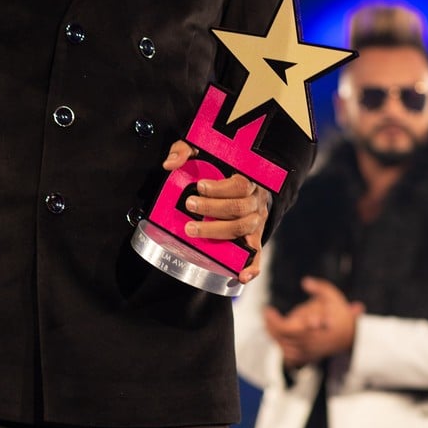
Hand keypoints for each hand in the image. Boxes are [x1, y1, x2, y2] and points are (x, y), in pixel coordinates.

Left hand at [162, 139, 270, 283]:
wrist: (246, 183)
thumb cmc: (220, 167)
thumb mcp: (203, 150)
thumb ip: (185, 151)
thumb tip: (169, 163)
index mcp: (248, 178)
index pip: (240, 184)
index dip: (220, 188)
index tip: (199, 186)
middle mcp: (255, 201)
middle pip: (239, 208)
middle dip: (212, 209)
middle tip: (189, 206)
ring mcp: (256, 220)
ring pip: (243, 229)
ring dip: (217, 231)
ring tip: (192, 230)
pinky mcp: (254, 238)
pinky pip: (257, 254)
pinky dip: (252, 266)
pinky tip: (240, 276)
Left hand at [264, 277, 365, 366]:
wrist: (352, 334)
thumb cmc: (340, 313)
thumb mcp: (332, 296)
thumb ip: (319, 288)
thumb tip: (305, 282)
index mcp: (314, 328)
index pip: (287, 329)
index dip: (274, 321)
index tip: (267, 310)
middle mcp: (310, 343)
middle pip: (282, 338)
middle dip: (271, 326)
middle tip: (266, 313)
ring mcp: (309, 352)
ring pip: (284, 348)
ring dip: (273, 335)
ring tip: (268, 321)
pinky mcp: (309, 358)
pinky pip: (290, 359)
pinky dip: (281, 348)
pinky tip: (276, 336)